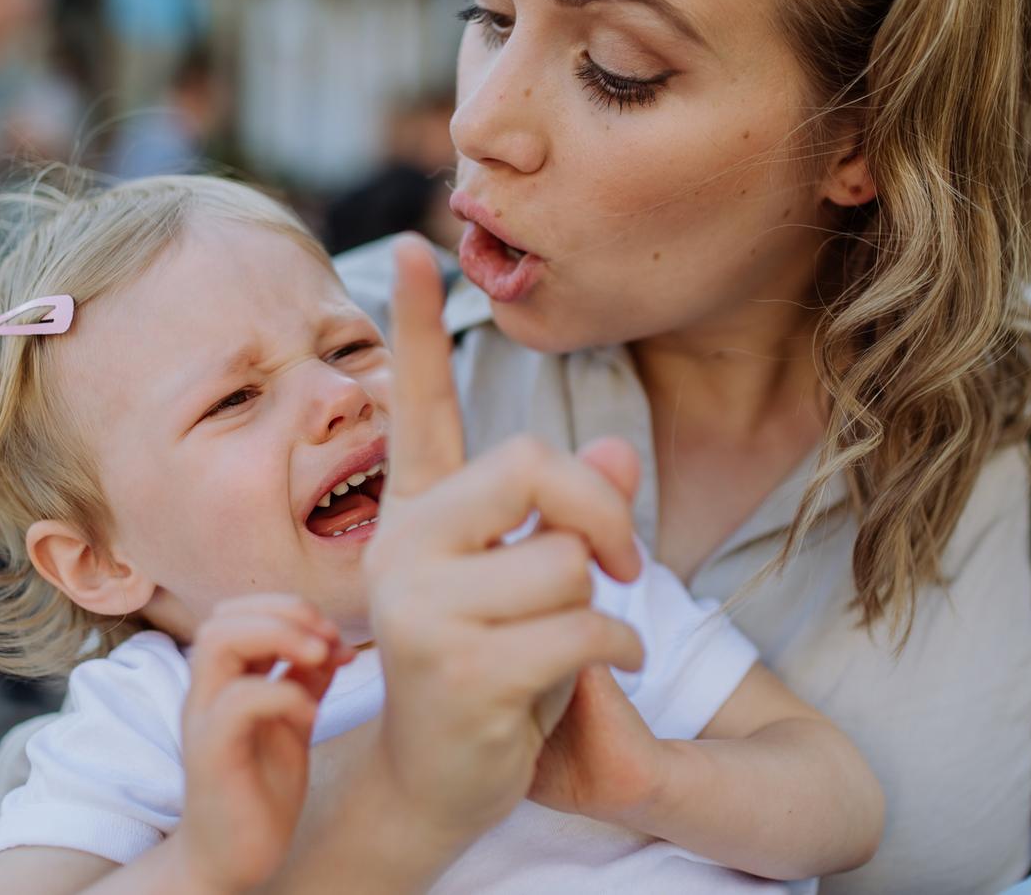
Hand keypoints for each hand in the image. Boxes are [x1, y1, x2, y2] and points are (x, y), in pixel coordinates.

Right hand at [179, 594, 353, 893]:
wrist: (233, 858)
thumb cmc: (260, 791)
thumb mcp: (292, 724)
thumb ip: (305, 680)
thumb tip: (333, 642)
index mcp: (224, 682)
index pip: (237, 612)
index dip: (287, 609)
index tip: (333, 637)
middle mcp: (205, 694)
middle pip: (222, 618)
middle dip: (284, 615)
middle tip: (328, 643)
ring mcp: (203, 721)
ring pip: (217, 643)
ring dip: (277, 638)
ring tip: (319, 660)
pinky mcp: (210, 754)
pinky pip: (236, 702)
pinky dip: (282, 695)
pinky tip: (310, 716)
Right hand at [363, 236, 647, 842]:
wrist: (439, 787)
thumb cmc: (492, 678)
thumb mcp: (533, 586)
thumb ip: (561, 516)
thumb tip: (612, 449)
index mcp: (416, 519)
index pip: (419, 409)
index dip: (416, 325)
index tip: (417, 243)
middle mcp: (402, 550)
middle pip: (532, 466)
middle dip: (598, 514)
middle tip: (628, 562)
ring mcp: (420, 607)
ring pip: (568, 559)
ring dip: (604, 607)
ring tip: (571, 647)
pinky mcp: (458, 667)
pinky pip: (585, 623)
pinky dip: (620, 649)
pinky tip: (600, 673)